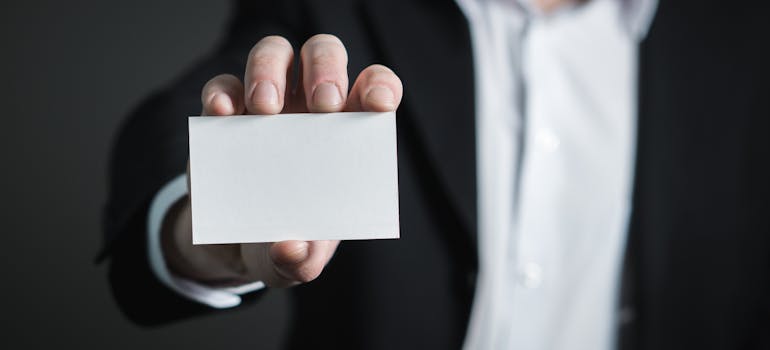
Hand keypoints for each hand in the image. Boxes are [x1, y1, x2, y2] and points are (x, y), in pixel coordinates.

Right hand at [161, 34, 402, 287]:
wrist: (238, 245)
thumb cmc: (286, 241)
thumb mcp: (297, 261)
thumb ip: (302, 260)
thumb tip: (292, 248)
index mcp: (348, 133)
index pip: (374, 89)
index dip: (381, 86)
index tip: (378, 105)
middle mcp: (310, 108)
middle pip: (324, 55)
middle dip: (326, 70)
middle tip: (322, 106)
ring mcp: (267, 104)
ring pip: (274, 53)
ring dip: (270, 70)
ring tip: (266, 110)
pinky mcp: (225, 114)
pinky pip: (224, 85)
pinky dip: (222, 92)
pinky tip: (223, 113)